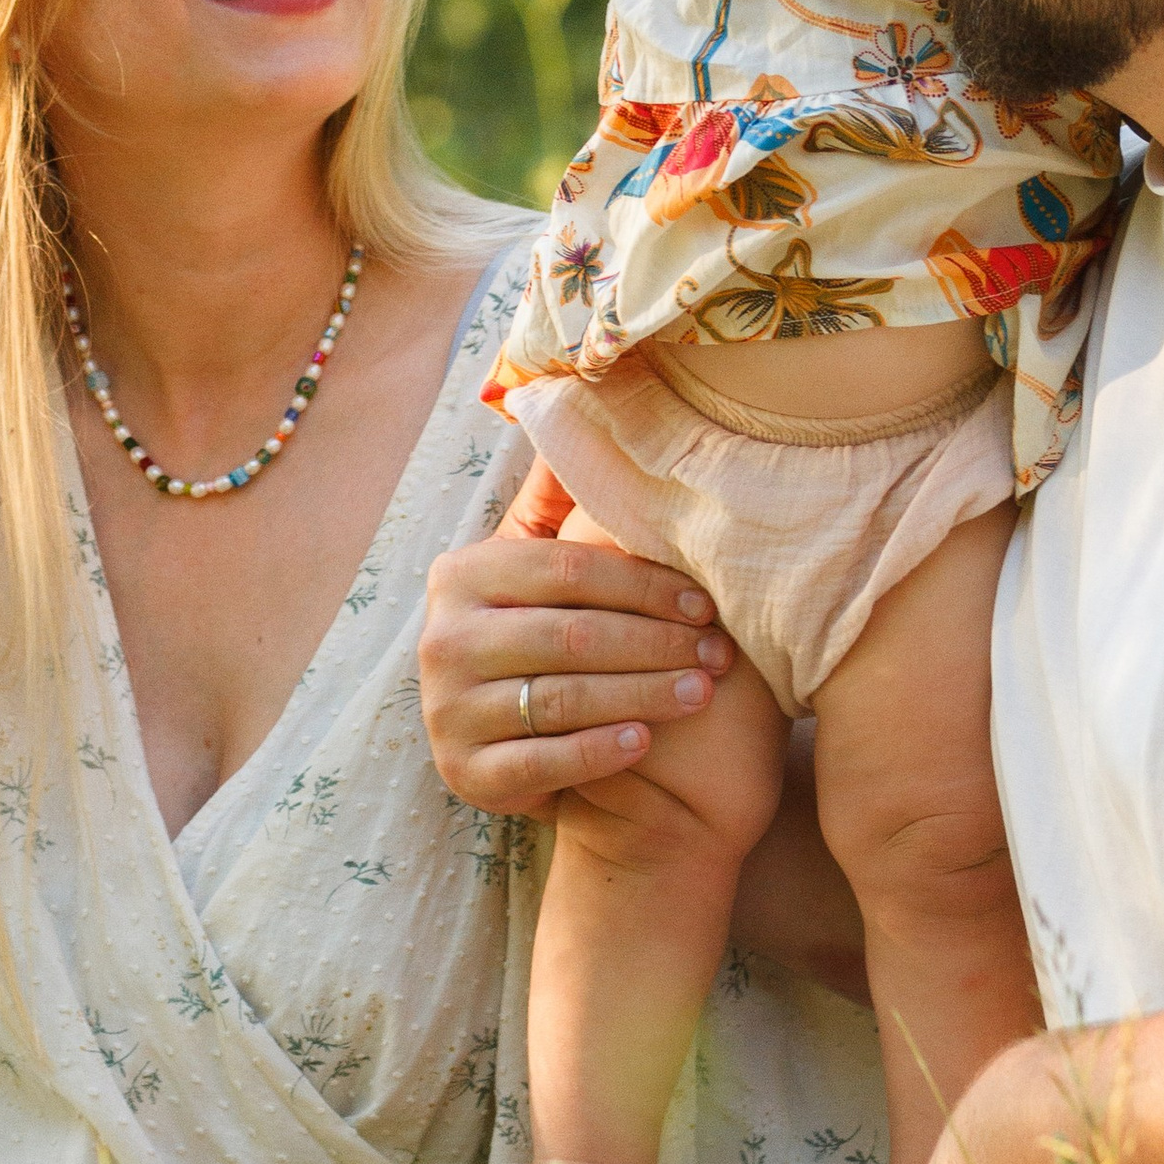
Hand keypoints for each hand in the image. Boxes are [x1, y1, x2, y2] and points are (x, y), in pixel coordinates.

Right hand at [419, 461, 738, 815]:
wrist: (508, 746)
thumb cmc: (546, 636)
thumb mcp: (536, 565)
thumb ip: (557, 498)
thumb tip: (575, 390)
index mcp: (462, 576)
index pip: (566, 570)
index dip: (645, 584)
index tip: (708, 601)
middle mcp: (441, 640)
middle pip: (571, 634)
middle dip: (656, 641)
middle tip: (721, 652)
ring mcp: (447, 711)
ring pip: (562, 697)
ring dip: (643, 693)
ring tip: (703, 690)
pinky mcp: (463, 774)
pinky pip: (540, 762)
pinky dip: (599, 751)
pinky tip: (649, 741)